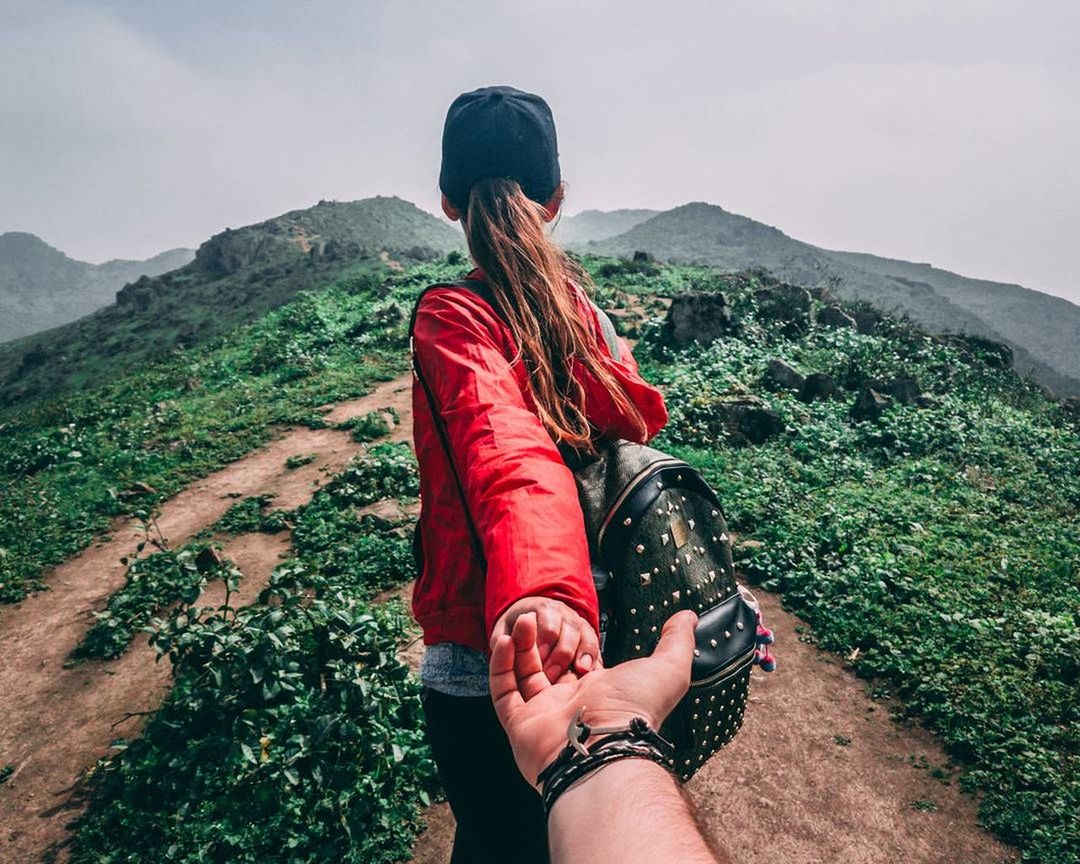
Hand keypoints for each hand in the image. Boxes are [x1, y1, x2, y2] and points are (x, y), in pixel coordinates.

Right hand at [489, 609, 697, 787]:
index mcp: (598, 694)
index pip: (576, 661)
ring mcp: (541, 715)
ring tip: (524, 619)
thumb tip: (689, 616)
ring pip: (523, 674)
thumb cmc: (636, 709)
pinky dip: (500, 664)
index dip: (569, 640)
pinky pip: (503, 690)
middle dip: (541, 638)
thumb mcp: (668, 667)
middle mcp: (567, 705)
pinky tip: (505, 639)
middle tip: (538, 614)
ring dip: (520, 644)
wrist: (605, 746)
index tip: (565, 619)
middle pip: (546, 664)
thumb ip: (677, 641)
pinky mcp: (518, 723)